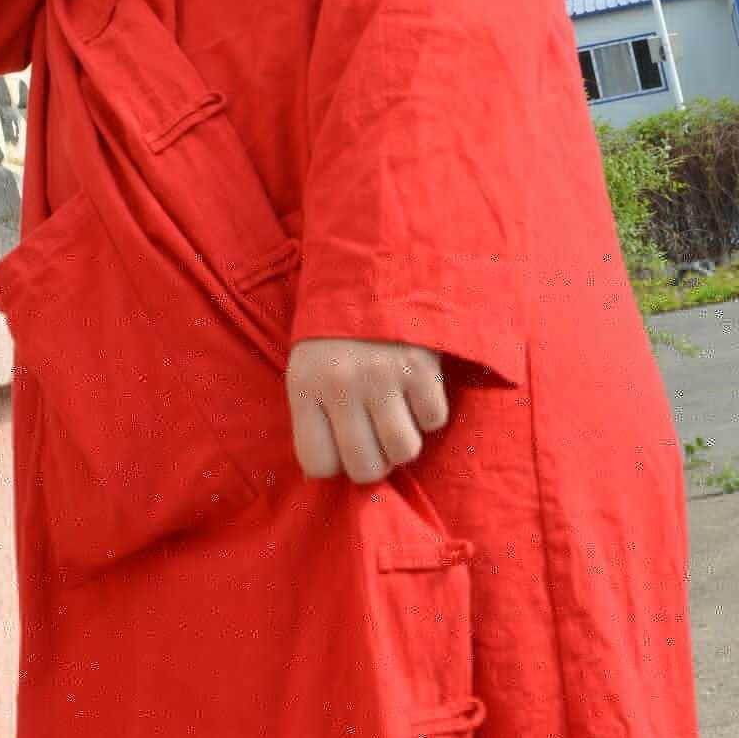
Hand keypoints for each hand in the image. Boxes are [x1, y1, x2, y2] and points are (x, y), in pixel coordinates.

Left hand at [286, 338, 448, 483]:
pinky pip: (433, 420)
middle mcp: (341, 384)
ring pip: (403, 451)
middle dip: (375, 461)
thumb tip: (322, 475)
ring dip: (405, 439)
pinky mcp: (421, 367)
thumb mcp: (309, 363)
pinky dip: (430, 410)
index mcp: (304, 384)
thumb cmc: (339, 327)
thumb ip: (313, 413)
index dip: (335, 463)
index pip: (317, 464)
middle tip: (376, 437)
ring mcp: (383, 376)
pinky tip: (416, 385)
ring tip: (397, 412)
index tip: (342, 447)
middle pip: (365, 467)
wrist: (377, 263)